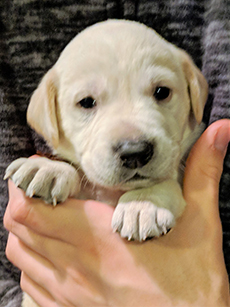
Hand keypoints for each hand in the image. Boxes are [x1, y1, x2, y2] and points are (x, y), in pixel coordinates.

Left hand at [4, 119, 229, 306]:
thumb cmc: (194, 284)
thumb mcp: (201, 222)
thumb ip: (203, 172)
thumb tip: (221, 131)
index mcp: (102, 239)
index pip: (36, 210)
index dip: (27, 185)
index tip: (43, 170)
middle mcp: (76, 267)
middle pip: (20, 228)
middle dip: (23, 200)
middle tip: (42, 187)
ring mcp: (68, 295)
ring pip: (20, 256)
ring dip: (25, 231)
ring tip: (44, 215)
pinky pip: (30, 286)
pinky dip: (31, 263)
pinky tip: (49, 254)